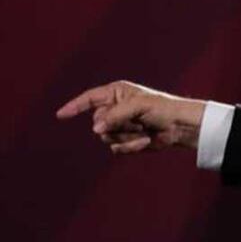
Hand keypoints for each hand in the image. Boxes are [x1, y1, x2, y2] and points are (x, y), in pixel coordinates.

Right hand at [56, 81, 206, 153]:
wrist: (180, 127)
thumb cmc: (162, 109)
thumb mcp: (138, 106)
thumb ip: (115, 115)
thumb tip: (96, 129)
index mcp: (116, 93)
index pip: (89, 99)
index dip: (74, 106)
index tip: (60, 115)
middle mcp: (115, 109)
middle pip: (98, 122)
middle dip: (116, 125)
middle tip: (137, 122)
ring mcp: (120, 126)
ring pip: (106, 137)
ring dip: (125, 136)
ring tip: (143, 130)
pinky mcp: (127, 141)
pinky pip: (117, 148)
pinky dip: (131, 146)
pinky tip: (145, 141)